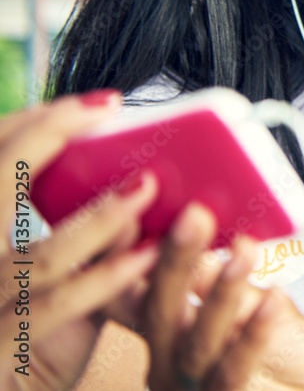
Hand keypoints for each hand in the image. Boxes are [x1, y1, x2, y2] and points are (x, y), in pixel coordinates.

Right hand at [0, 93, 160, 388]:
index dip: (31, 123)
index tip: (95, 104)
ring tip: (147, 186)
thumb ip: (87, 239)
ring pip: (38, 253)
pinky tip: (145, 256)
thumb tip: (140, 191)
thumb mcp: (49, 277)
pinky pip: (55, 305)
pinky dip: (104, 277)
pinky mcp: (2, 341)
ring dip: (98, 217)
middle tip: (107, 110)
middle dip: (48, 136)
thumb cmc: (30, 336)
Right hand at [143, 204, 303, 390]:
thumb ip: (214, 277)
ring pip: (197, 341)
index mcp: (166, 335)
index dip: (129, 255)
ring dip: (222, 292)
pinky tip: (273, 299)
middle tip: (194, 217)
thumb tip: (199, 224)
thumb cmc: (281, 358)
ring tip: (243, 252)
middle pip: (159, 311)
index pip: (137, 292)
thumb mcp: (245, 306)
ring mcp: (193, 387)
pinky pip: (234, 370)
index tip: (134, 213)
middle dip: (177, 261)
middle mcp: (168, 363)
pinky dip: (254, 334)